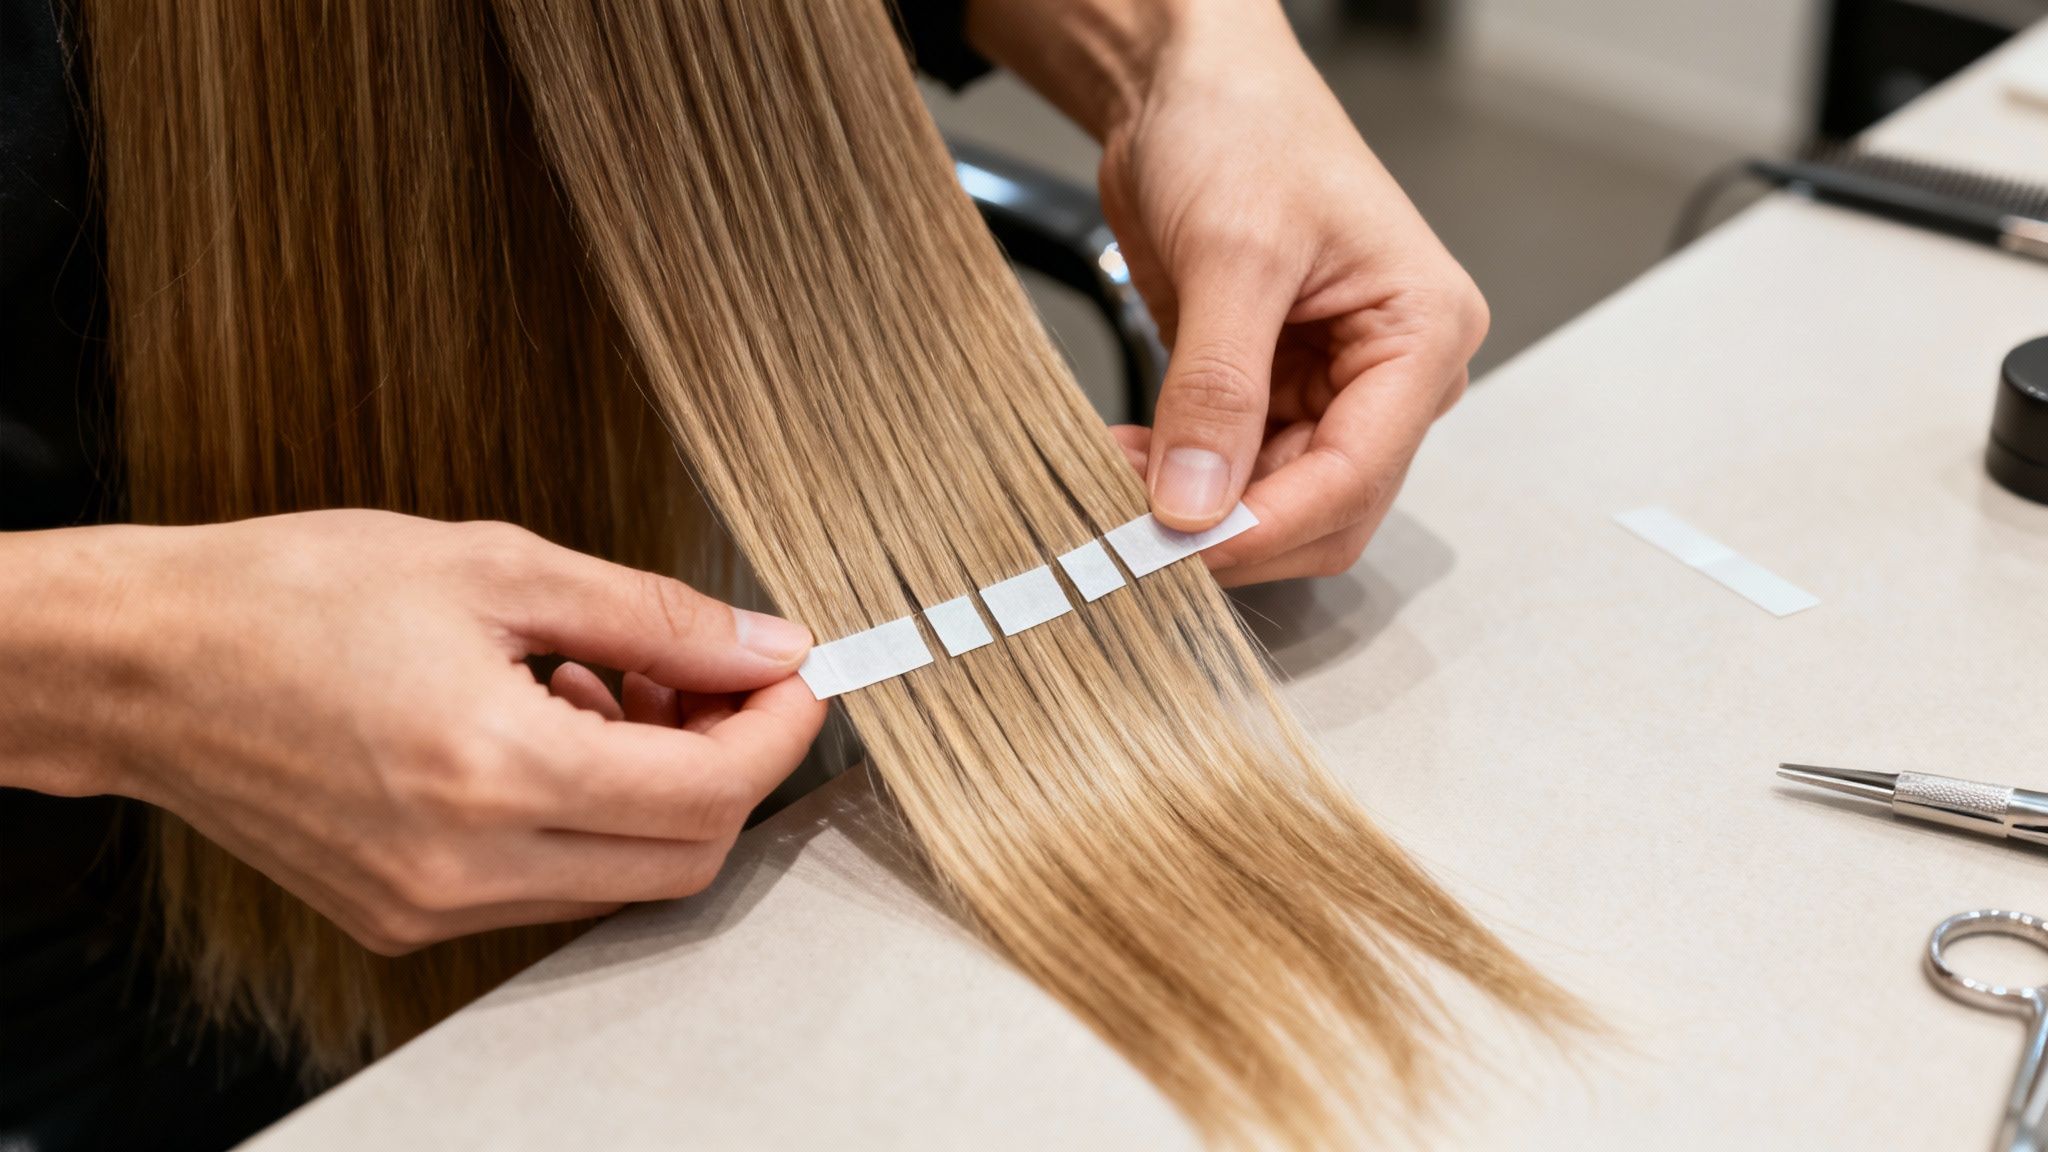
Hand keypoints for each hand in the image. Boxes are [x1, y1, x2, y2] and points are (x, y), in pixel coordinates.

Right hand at [0, 511, 823, 954]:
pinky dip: (586, 813)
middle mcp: (465, 863)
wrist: (145, 663)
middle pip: (684, 854)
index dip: (778, 729)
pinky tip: (552, 723)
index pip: (709, 790)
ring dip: (658, 787)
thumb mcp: (495, 568)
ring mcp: (431, 904)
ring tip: (616, 683)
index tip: (796, 673)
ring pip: (620, 875)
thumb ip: (651, 614)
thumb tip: (761, 642)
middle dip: (730, 763)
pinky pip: (548, 882)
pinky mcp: (403, 914)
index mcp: (493, 769)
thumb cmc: (290, 596)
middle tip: (717, 676)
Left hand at [970, 0, 1483, 584]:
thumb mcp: (1232, 255)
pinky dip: (1179, 480)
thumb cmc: (1243, 126)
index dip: (1267, 525)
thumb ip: (1217, 388)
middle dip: (1233, 528)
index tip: (1182, 547)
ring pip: (1274, 503)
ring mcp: (1329, 386)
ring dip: (1197, 509)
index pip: (1357, 474)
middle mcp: (1390, 373)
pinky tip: (1129, 459)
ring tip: (1119, 483)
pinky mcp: (1269, 389)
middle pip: (1326, 510)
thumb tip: (1196, 503)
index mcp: (1423, 333)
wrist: (1187, 82)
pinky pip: (1232, 470)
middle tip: (1138, 531)